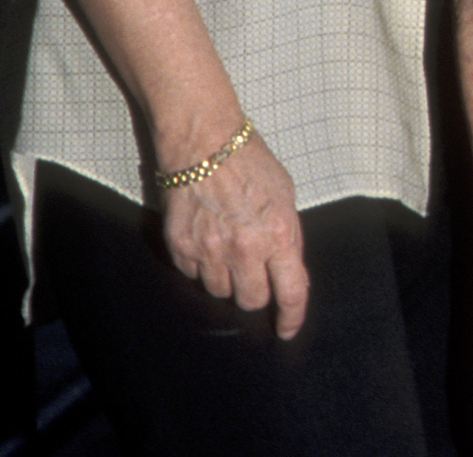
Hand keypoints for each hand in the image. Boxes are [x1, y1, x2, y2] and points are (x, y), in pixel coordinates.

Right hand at [160, 129, 309, 335]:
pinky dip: (202, 266)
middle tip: (255, 271)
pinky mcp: (181, 249)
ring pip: (220, 292)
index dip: (291, 317)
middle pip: (251, 301)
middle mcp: (244, 250)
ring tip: (228, 249)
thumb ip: (288, 237)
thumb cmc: (250, 163)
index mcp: (279, 235)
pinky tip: (207, 241)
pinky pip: (193, 276)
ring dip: (227, 279)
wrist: (205, 144)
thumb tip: (288, 270)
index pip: (290, 293)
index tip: (287, 328)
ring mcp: (210, 252)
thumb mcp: (286, 197)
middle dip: (256, 292)